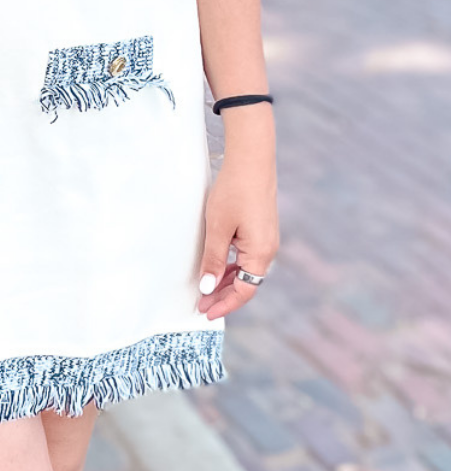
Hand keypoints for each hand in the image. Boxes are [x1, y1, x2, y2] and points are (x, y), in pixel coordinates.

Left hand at [197, 126, 278, 319]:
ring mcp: (266, 238)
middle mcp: (268, 249)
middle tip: (201, 303)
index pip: (244, 291)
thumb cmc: (234, 191)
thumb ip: (213, 260)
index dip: (224, 303)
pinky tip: (218, 266)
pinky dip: (232, 265)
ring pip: (246, 269)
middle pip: (246, 282)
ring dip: (227, 280)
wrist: (251, 159)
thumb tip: (208, 288)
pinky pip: (247, 256)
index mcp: (260, 253)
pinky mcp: (261, 228)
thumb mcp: (218, 228)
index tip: (205, 311)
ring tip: (206, 288)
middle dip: (224, 295)